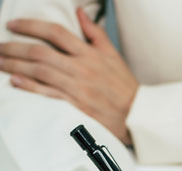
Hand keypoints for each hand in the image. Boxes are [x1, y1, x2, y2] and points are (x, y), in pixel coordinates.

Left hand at [0, 8, 137, 144]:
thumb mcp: (113, 55)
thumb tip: (80, 13)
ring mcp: (78, 88)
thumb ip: (95, 34)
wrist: (135, 113)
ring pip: (40, 72)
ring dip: (15, 66)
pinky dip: (30, 87)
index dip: (31, 26)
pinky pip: (49, 94)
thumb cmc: (124, 86)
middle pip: (41, 52)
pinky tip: (15, 81)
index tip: (13, 25)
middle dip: (14, 47)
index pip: (55, 33)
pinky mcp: (76, 106)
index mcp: (90, 54)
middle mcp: (81, 69)